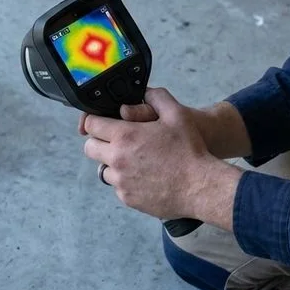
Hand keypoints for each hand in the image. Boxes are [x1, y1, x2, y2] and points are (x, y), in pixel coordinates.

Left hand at [80, 88, 240, 226]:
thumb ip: (157, 98)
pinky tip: (144, 176)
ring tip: (135, 160)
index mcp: (125, 136)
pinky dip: (126, 181)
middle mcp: (117, 159)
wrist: (200, 187)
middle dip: (99, 142)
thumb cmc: (190, 150)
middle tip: (117, 140)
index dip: (95, 121)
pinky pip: (117, 187)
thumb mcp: (177, 115)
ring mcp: (121, 181)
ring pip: (103, 169)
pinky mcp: (127, 198)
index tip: (102, 122)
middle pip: (90, 148)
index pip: (91, 125)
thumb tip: (144, 91)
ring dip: (113, 163)